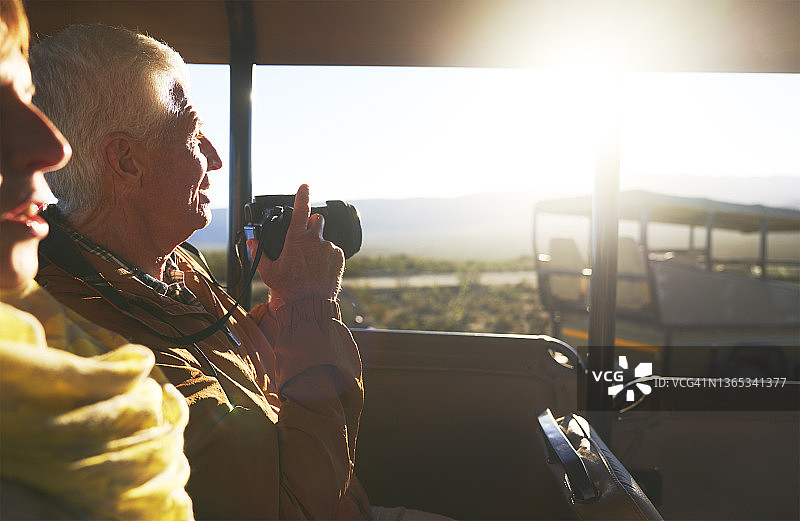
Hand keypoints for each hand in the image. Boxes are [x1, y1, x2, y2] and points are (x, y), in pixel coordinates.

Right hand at [247, 184, 343, 309]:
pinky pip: (334, 250)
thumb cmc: (288, 289)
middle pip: (317, 220)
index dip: (303, 195)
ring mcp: (329, 248)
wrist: (309, 305)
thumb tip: (252, 241)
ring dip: (319, 245)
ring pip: (325, 238)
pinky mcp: (340, 257)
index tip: (305, 186)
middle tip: (304, 240)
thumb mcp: (268, 271)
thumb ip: (259, 253)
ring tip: (311, 264)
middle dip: (312, 224)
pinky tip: (320, 269)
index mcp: (297, 239)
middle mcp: (315, 240)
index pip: (301, 210)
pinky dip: (328, 256)